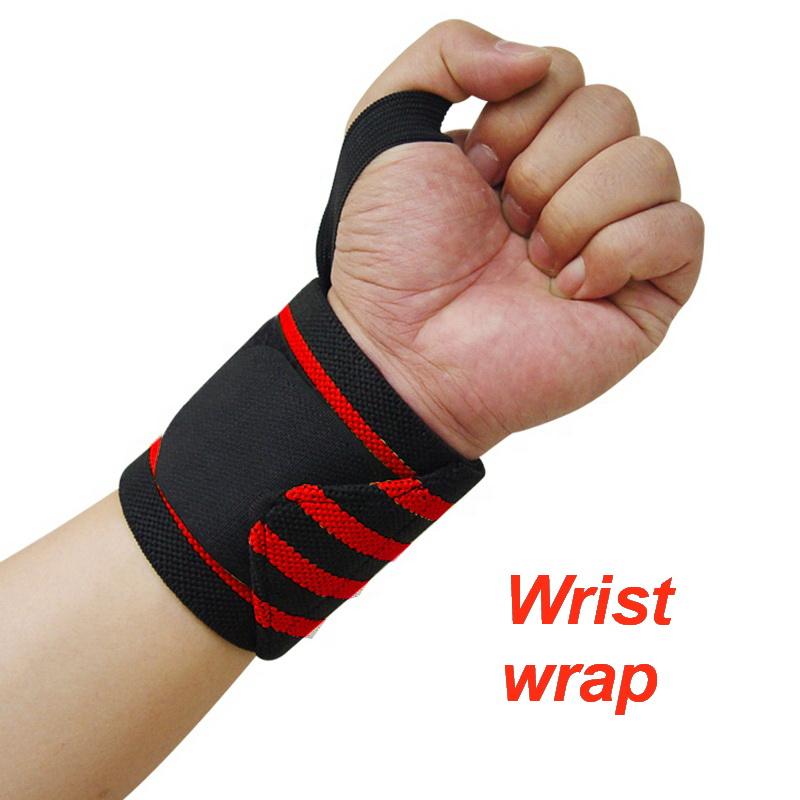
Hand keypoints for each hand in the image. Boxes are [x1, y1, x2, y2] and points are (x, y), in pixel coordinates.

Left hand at [328, 20, 703, 458]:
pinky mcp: (642, 296)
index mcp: (524, 146)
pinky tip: (569, 290)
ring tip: (532, 262)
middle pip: (614, 109)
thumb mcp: (385, 125)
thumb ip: (447, 52)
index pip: (565, 74)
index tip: (473, 171)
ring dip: (576, 209)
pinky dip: (622, 250)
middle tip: (503, 224)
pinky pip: (682, 229)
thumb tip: (537, 62)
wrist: (400, 349)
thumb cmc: (390, 254)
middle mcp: (573, 186)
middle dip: (543, 165)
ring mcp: (611, 240)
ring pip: (653, 162)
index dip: (519, 117)